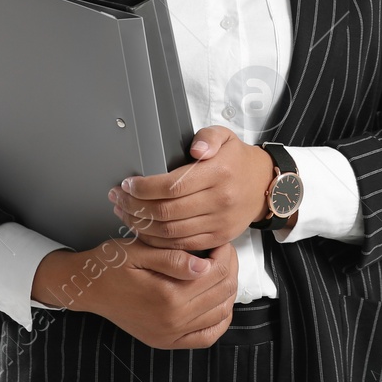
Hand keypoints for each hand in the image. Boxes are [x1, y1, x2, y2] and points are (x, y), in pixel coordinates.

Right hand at [32, 239, 236, 349]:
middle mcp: (172, 321)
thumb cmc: (111, 264)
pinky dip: (220, 319)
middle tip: (222, 252)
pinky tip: (218, 301)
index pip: (216, 273)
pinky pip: (207, 337)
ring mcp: (170, 335)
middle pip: (223, 292)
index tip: (219, 241)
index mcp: (167, 296)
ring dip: (228, 289)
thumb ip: (172, 258)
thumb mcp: (138, 251)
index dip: (224, 253)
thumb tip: (204, 265)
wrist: (88, 288)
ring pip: (221, 313)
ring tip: (220, 270)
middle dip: (230, 267)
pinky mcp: (167, 342)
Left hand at [110, 126, 278, 249]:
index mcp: (219, 173)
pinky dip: (157, 241)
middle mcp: (220, 200)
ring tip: (124, 213)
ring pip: (170, 232)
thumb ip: (208, 137)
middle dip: (135, 206)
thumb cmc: (237, 160)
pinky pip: (181, 245)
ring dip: (141, 225)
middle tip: (117, 198)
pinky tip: (143, 229)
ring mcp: (219, 222)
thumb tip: (196, 149)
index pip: (172, 186)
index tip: (128, 184)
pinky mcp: (218, 238)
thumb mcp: (225, 136)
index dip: (144, 188)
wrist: (264, 186)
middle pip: (166, 211)